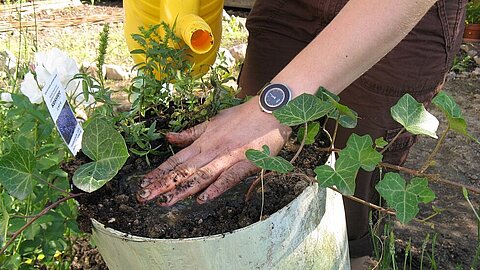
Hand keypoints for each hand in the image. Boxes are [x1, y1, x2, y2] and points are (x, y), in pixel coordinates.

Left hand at [136, 97, 290, 205]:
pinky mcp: (245, 164)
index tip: (144, 183)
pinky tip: (202, 199)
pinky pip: (228, 178)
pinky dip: (215, 188)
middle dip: (163, 184)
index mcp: (203, 142)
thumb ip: (190, 133)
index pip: (176, 159)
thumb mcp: (212, 122)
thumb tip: (168, 137)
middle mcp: (211, 151)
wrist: (269, 110)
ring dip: (182, 189)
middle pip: (184, 170)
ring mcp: (228, 158)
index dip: (159, 172)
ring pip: (201, 176)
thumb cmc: (241, 116)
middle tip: (144, 197)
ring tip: (165, 202)